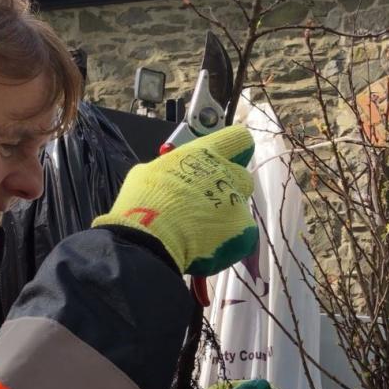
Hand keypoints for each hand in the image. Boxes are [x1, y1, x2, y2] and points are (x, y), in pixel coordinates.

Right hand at [92, 125, 257, 275]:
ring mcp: (237, 202)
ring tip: (201, 233)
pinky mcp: (244, 230)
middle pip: (242, 176)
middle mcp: (225, 173)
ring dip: (225, 218)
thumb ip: (168, 172)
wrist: (151, 240)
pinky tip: (206, 249)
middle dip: (229, 189)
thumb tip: (166, 178)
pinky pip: (241, 236)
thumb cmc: (143, 204)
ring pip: (239, 208)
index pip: (236, 139)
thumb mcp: (146, 175)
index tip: (227, 160)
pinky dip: (227, 243)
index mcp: (202, 154)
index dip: (234, 150)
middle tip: (206, 205)